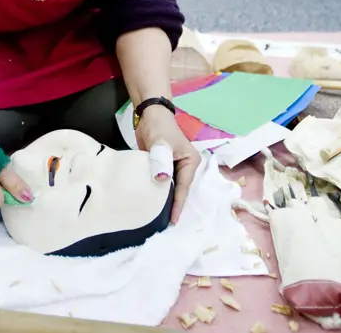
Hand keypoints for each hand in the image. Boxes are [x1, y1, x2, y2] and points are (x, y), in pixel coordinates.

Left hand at [134, 106, 200, 223]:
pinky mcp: (163, 168)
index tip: (172, 221)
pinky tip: (150, 205)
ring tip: (157, 221)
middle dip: (172, 207)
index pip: (183, 187)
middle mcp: (185, 168)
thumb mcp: (160, 143)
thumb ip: (160, 160)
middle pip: (179, 191)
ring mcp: (174, 169)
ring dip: (164, 202)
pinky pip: (161, 184)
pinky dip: (156, 194)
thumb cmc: (159, 127)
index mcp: (191, 162)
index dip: (177, 204)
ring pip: (170, 189)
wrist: (149, 114)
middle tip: (163, 226)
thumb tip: (161, 180)